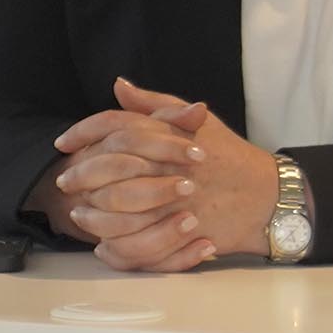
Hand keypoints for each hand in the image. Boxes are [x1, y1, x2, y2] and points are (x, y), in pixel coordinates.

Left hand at [42, 77, 276, 270]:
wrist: (269, 197)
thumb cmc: (231, 158)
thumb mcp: (199, 122)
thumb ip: (155, 104)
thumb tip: (119, 86)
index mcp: (171, 135)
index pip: (116, 127)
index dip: (83, 133)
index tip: (63, 143)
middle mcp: (171, 166)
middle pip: (110, 168)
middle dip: (82, 175)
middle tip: (65, 181)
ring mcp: (177, 202)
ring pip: (119, 209)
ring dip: (94, 214)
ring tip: (80, 214)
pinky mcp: (182, 233)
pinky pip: (138, 245)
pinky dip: (116, 246)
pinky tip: (103, 242)